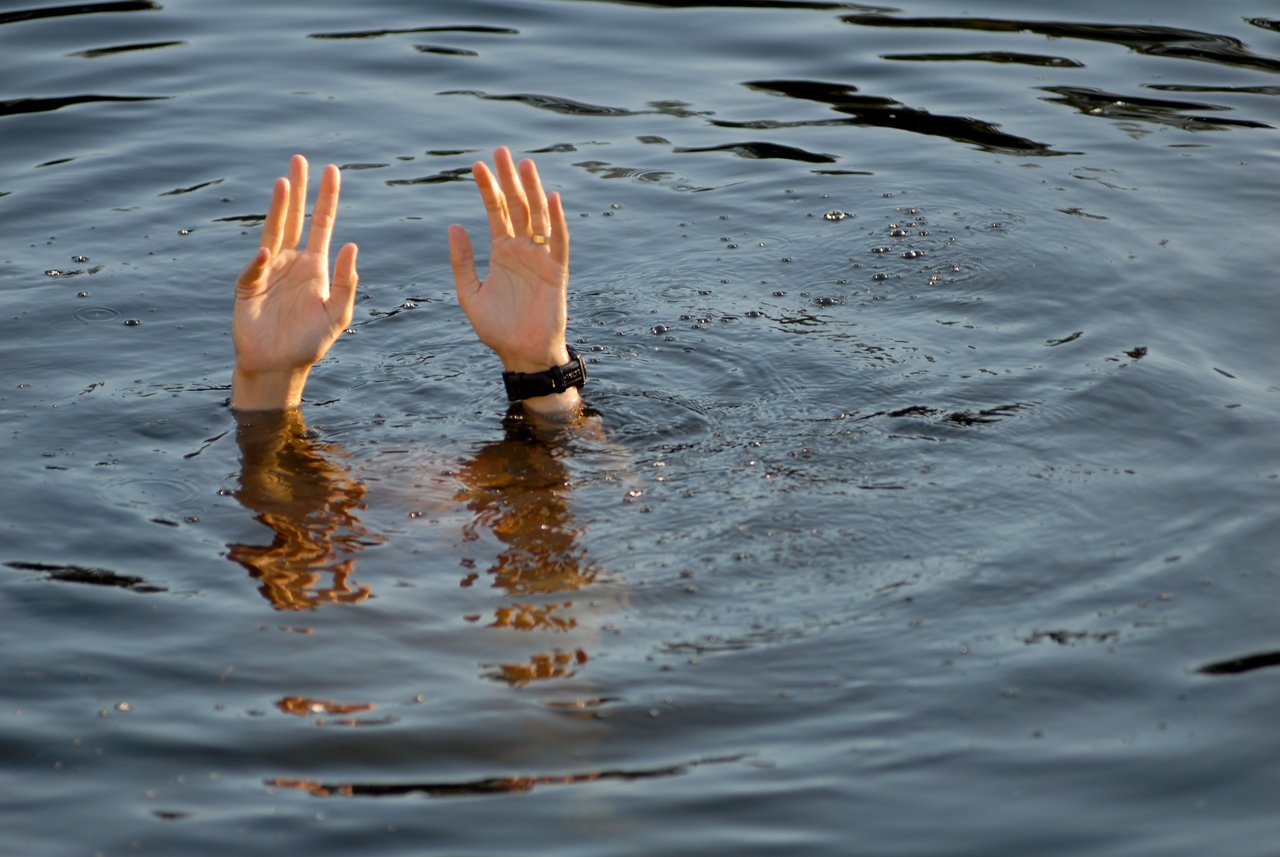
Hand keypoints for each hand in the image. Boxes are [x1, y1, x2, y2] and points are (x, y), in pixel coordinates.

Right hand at [231, 155, 358, 410]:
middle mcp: (291, 261)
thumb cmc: (309, 342)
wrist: (279, 366)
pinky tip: (267, 253)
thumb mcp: (338, 314)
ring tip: (283, 182)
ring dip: (278, 208)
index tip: (331, 170)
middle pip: (294, 217)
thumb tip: (353, 245)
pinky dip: (259, 261)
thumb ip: (347, 282)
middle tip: (300, 159)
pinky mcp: (247, 286)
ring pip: (273, 231)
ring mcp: (267, 270)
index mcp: (315, 265)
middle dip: (299, 189)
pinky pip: (254, 270)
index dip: (327, 198)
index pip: (322, 224)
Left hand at [449, 146, 578, 416]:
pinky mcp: (556, 271)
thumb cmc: (498, 329)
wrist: (523, 355)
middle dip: (509, 179)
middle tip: (502, 150)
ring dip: (532, 190)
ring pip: (537, 217)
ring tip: (525, 164)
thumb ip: (462, 261)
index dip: (487, 189)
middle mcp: (522, 250)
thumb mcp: (470, 294)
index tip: (476, 165)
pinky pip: (558, 241)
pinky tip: (550, 198)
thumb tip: (454, 226)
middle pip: (517, 206)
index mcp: (502, 253)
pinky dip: (555, 220)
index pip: (495, 212)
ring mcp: (541, 258)